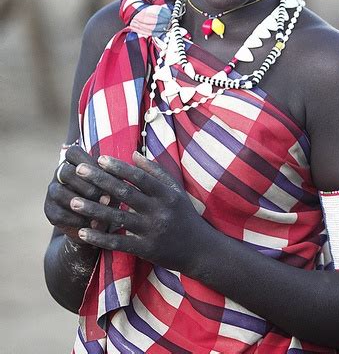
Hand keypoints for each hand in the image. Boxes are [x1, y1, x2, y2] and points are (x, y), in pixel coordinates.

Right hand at [44, 145, 109, 242]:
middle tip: (105, 197)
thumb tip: (119, 178)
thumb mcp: (113, 186)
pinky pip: (58, 213)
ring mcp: (53, 191)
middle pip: (66, 172)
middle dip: (87, 185)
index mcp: (75, 162)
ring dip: (80, 202)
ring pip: (58, 192)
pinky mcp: (50, 210)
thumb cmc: (108, 197)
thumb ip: (113, 180)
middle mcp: (60, 174)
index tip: (104, 172)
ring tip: (98, 211)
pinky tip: (90, 223)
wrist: (95, 224)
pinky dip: (75, 219)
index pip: (73, 153)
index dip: (88, 161)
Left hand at [69, 151, 211, 272]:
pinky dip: (100, 238)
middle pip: (125, 193)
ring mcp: (152, 231)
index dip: (119, 167)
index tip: (99, 158)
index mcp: (166, 193)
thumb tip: (133, 154)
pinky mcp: (147, 250)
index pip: (139, 177)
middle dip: (100, 181)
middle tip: (79, 171)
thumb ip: (156, 171)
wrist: (200, 250)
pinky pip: (119, 243)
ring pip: (118, 217)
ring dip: (93, 210)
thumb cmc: (184, 214)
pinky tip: (83, 232)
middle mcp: (159, 210)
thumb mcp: (175, 190)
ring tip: (72, 202)